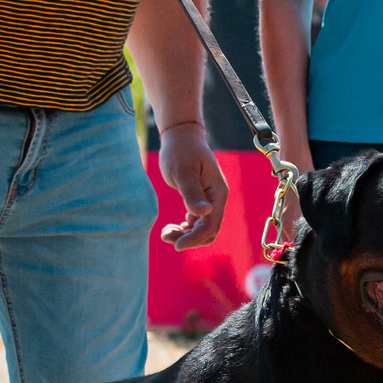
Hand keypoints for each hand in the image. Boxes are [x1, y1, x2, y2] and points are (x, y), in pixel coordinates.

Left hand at [156, 124, 226, 248]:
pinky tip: (172, 227)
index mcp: (218, 193)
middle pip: (209, 231)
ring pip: (202, 229)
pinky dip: (185, 229)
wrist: (181, 137)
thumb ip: (192, 193)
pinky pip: (197, 222)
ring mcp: (210, 200)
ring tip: (165, 232)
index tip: (176, 245)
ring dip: (186, 235)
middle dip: (189, 239)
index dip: (195, 238)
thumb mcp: (183, 172)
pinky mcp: (200, 200)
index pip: (211, 225)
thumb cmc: (181, 151)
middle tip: (165, 235)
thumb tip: (204, 212)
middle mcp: (217, 199)